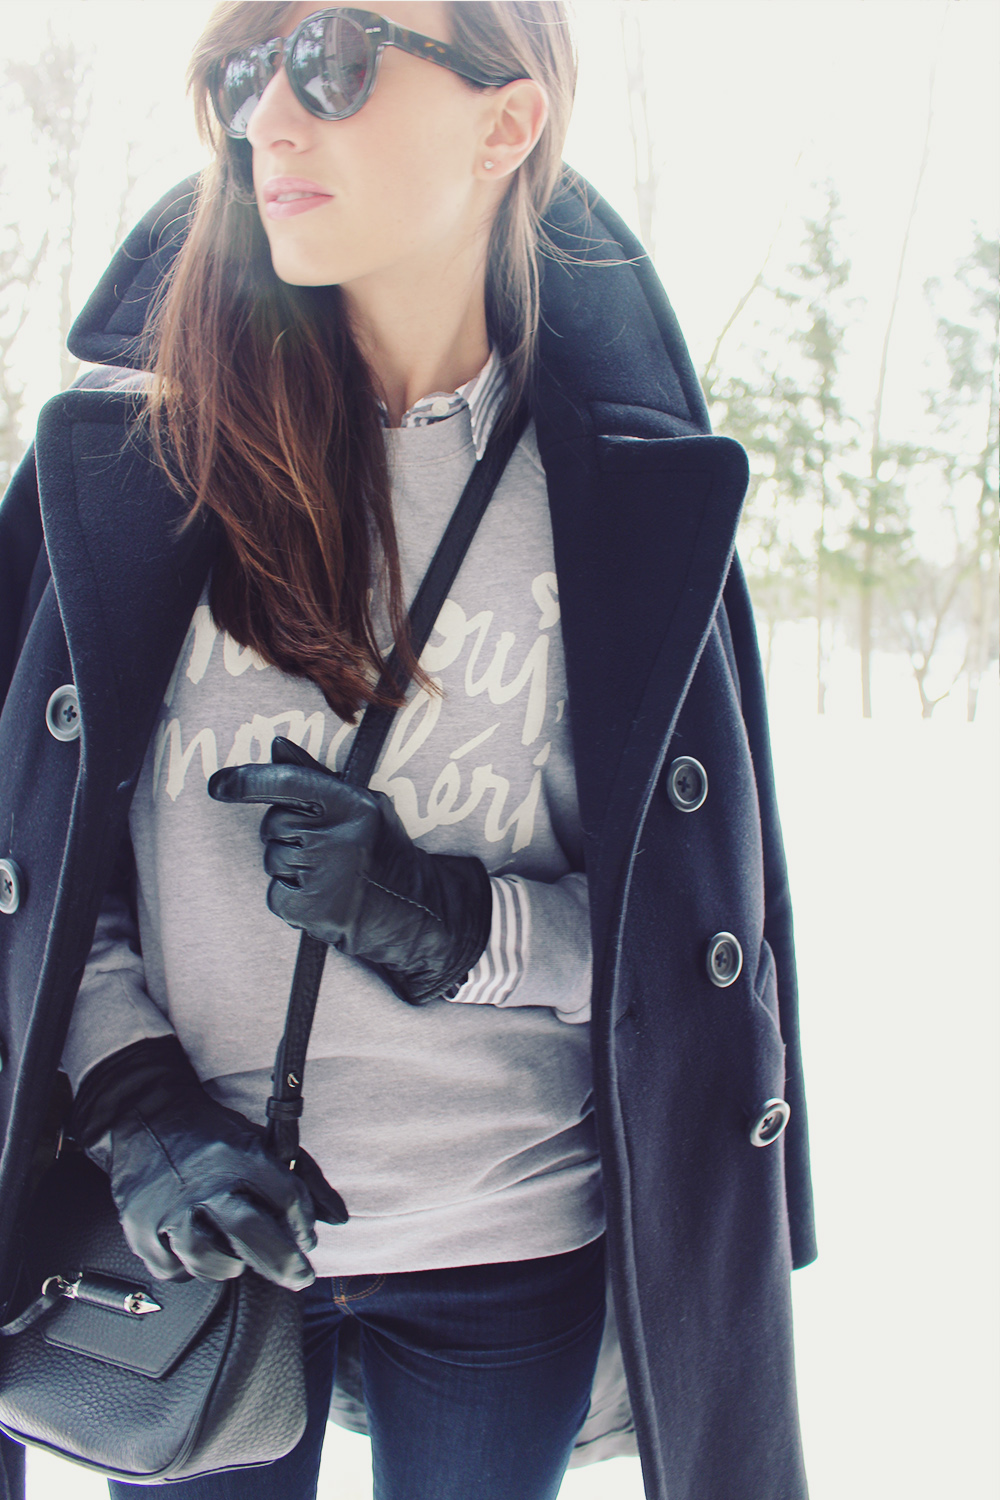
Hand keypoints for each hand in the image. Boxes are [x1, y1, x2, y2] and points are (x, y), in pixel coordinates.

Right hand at [72, 1037, 347, 1287]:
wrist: (146, 1114)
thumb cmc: (213, 1136)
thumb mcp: (260, 1142)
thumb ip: (304, 1177)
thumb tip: (339, 1218)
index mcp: (240, 1155)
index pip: (285, 1196)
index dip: (304, 1225)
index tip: (308, 1242)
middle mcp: (206, 1181)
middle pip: (250, 1232)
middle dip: (282, 1262)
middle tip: (299, 1278)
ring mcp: (169, 1205)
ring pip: (205, 1257)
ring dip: (227, 1268)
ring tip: (236, 1263)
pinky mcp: (139, 1224)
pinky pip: (169, 1267)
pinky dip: (187, 1270)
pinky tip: (197, 1258)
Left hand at [208, 738, 492, 1004]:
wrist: (415, 912)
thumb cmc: (383, 852)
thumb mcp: (362, 806)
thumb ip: (315, 778)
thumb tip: (276, 745)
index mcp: (352, 804)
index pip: (288, 783)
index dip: (248, 781)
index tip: (217, 785)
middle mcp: (339, 835)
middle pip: (274, 825)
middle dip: (287, 836)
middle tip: (324, 851)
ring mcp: (327, 873)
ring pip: (273, 859)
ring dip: (290, 868)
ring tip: (328, 876)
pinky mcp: (314, 908)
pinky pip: (275, 894)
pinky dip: (290, 898)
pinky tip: (321, 898)